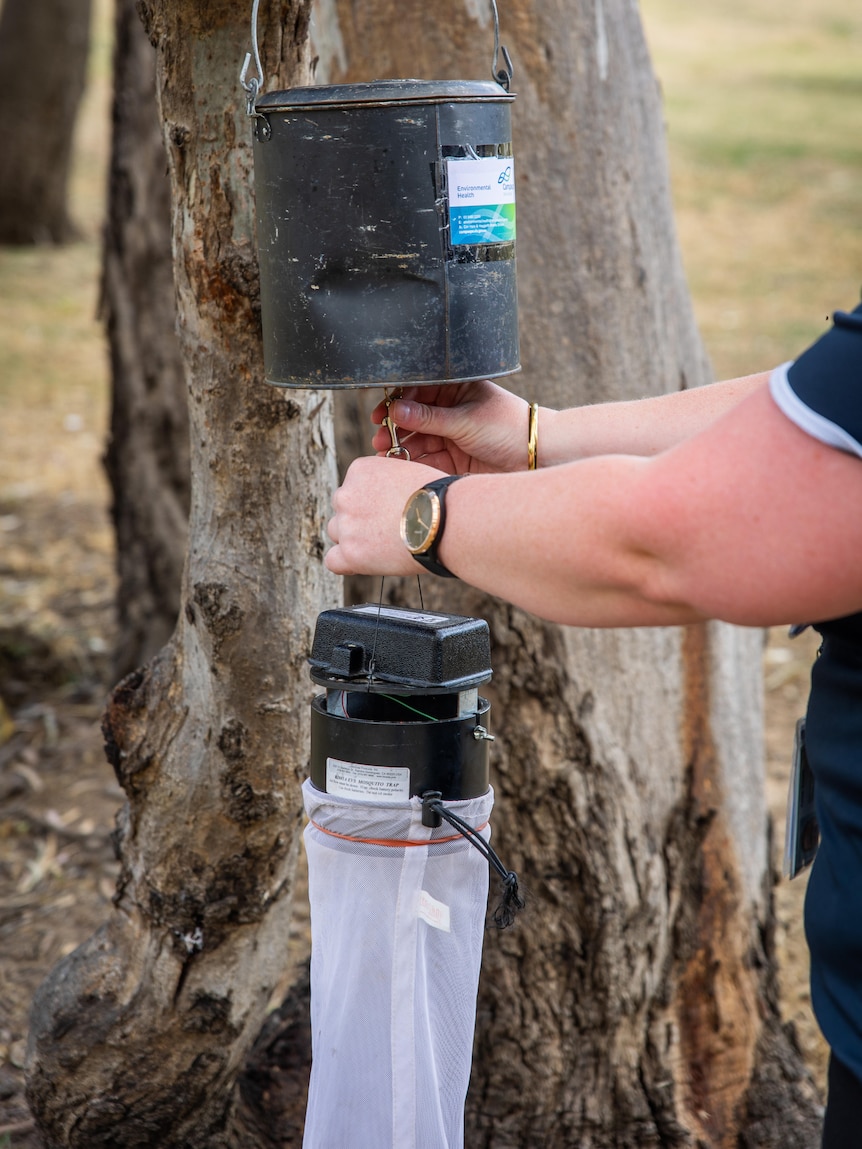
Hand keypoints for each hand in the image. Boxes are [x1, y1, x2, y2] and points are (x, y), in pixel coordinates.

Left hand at [325, 455, 447, 576]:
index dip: (370, 502)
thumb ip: (390, 484)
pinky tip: (366, 563)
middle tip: (386, 529)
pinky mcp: (351, 553)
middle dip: (360, 519)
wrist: (446, 520)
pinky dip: (348, 563)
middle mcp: (346, 495)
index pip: (353, 487)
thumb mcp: (410, 474)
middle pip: (343, 509)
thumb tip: (389, 500)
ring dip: (355, 539)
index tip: (386, 512)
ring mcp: (347, 524)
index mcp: (360, 470)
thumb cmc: (440, 498)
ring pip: (338, 533)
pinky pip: (333, 561)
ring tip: (384, 545)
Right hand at [370, 380, 529, 473]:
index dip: (397, 402)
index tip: (381, 413)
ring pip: (418, 438)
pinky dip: (413, 461)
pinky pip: (427, 458)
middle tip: (379, 438)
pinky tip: (399, 465)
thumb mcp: (465, 420)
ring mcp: (452, 433)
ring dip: (401, 445)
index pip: (419, 390)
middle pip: (414, 416)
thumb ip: (429, 418)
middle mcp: (452, 408)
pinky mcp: (453, 457)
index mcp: (456, 388)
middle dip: (395, 427)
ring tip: (385, 453)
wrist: (536, 456)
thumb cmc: (508, 427)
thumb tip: (395, 411)